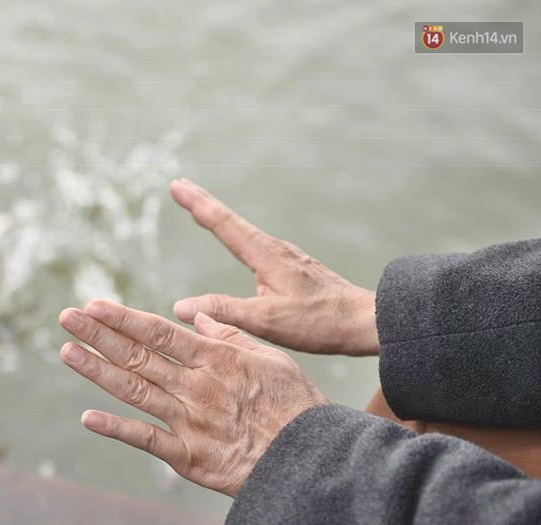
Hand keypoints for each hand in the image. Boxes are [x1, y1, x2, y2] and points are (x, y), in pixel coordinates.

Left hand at [59, 301, 327, 495]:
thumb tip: (195, 318)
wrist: (311, 462)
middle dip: (97, 335)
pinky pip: (145, 439)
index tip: (93, 305)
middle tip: (65, 317)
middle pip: (137, 356)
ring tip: (66, 351)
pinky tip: (87, 417)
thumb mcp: (272, 360)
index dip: (122, 318)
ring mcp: (188, 421)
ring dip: (96, 371)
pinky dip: (115, 428)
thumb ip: (230, 337)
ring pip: (133, 390)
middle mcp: (195, 386)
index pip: (159, 332)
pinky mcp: (188, 457)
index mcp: (215, 360)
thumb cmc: (297, 408)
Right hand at [169, 178, 378, 355]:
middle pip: (232, 220)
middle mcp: (275, 249)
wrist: (365, 321)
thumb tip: (181, 306)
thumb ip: (223, 311)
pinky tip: (239, 239)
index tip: (176, 186)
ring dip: (219, 216)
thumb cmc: (319, 323)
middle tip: (180, 185)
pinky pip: (256, 243)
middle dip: (203, 202)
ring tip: (201, 208)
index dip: (197, 205)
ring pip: (244, 230)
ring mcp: (285, 257)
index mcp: (266, 256)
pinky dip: (237, 233)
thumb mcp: (266, 321)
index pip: (224, 224)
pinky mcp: (293, 267)